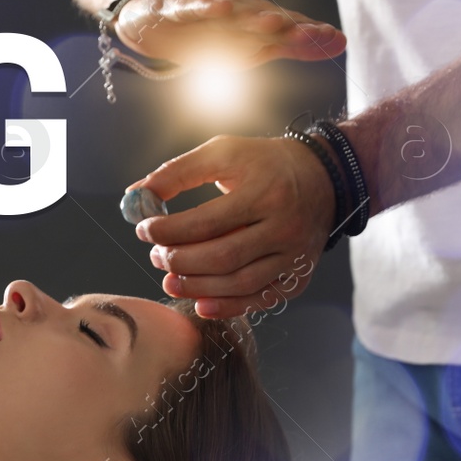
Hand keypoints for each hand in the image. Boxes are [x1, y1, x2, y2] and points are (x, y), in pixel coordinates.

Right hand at [114, 0, 345, 66]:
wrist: (156, 13)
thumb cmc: (209, 30)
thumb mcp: (252, 45)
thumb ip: (294, 45)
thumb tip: (341, 43)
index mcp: (256, 24)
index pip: (287, 29)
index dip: (310, 34)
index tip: (337, 40)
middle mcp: (238, 11)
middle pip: (266, 20)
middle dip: (290, 27)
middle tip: (314, 33)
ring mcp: (209, 6)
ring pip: (233, 13)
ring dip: (253, 16)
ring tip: (274, 22)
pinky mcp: (179, 6)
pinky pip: (194, 6)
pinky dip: (206, 5)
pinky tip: (220, 7)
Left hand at [126, 135, 337, 318]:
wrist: (324, 177)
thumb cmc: (264, 163)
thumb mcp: (223, 153)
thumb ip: (177, 172)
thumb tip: (135, 196)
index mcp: (265, 192)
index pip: (206, 222)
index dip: (168, 231)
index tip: (144, 230)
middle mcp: (284, 227)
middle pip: (222, 257)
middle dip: (180, 262)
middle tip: (156, 257)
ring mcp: (294, 256)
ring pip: (239, 284)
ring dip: (197, 288)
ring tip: (169, 280)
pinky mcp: (298, 276)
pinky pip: (261, 299)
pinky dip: (228, 307)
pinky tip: (200, 304)